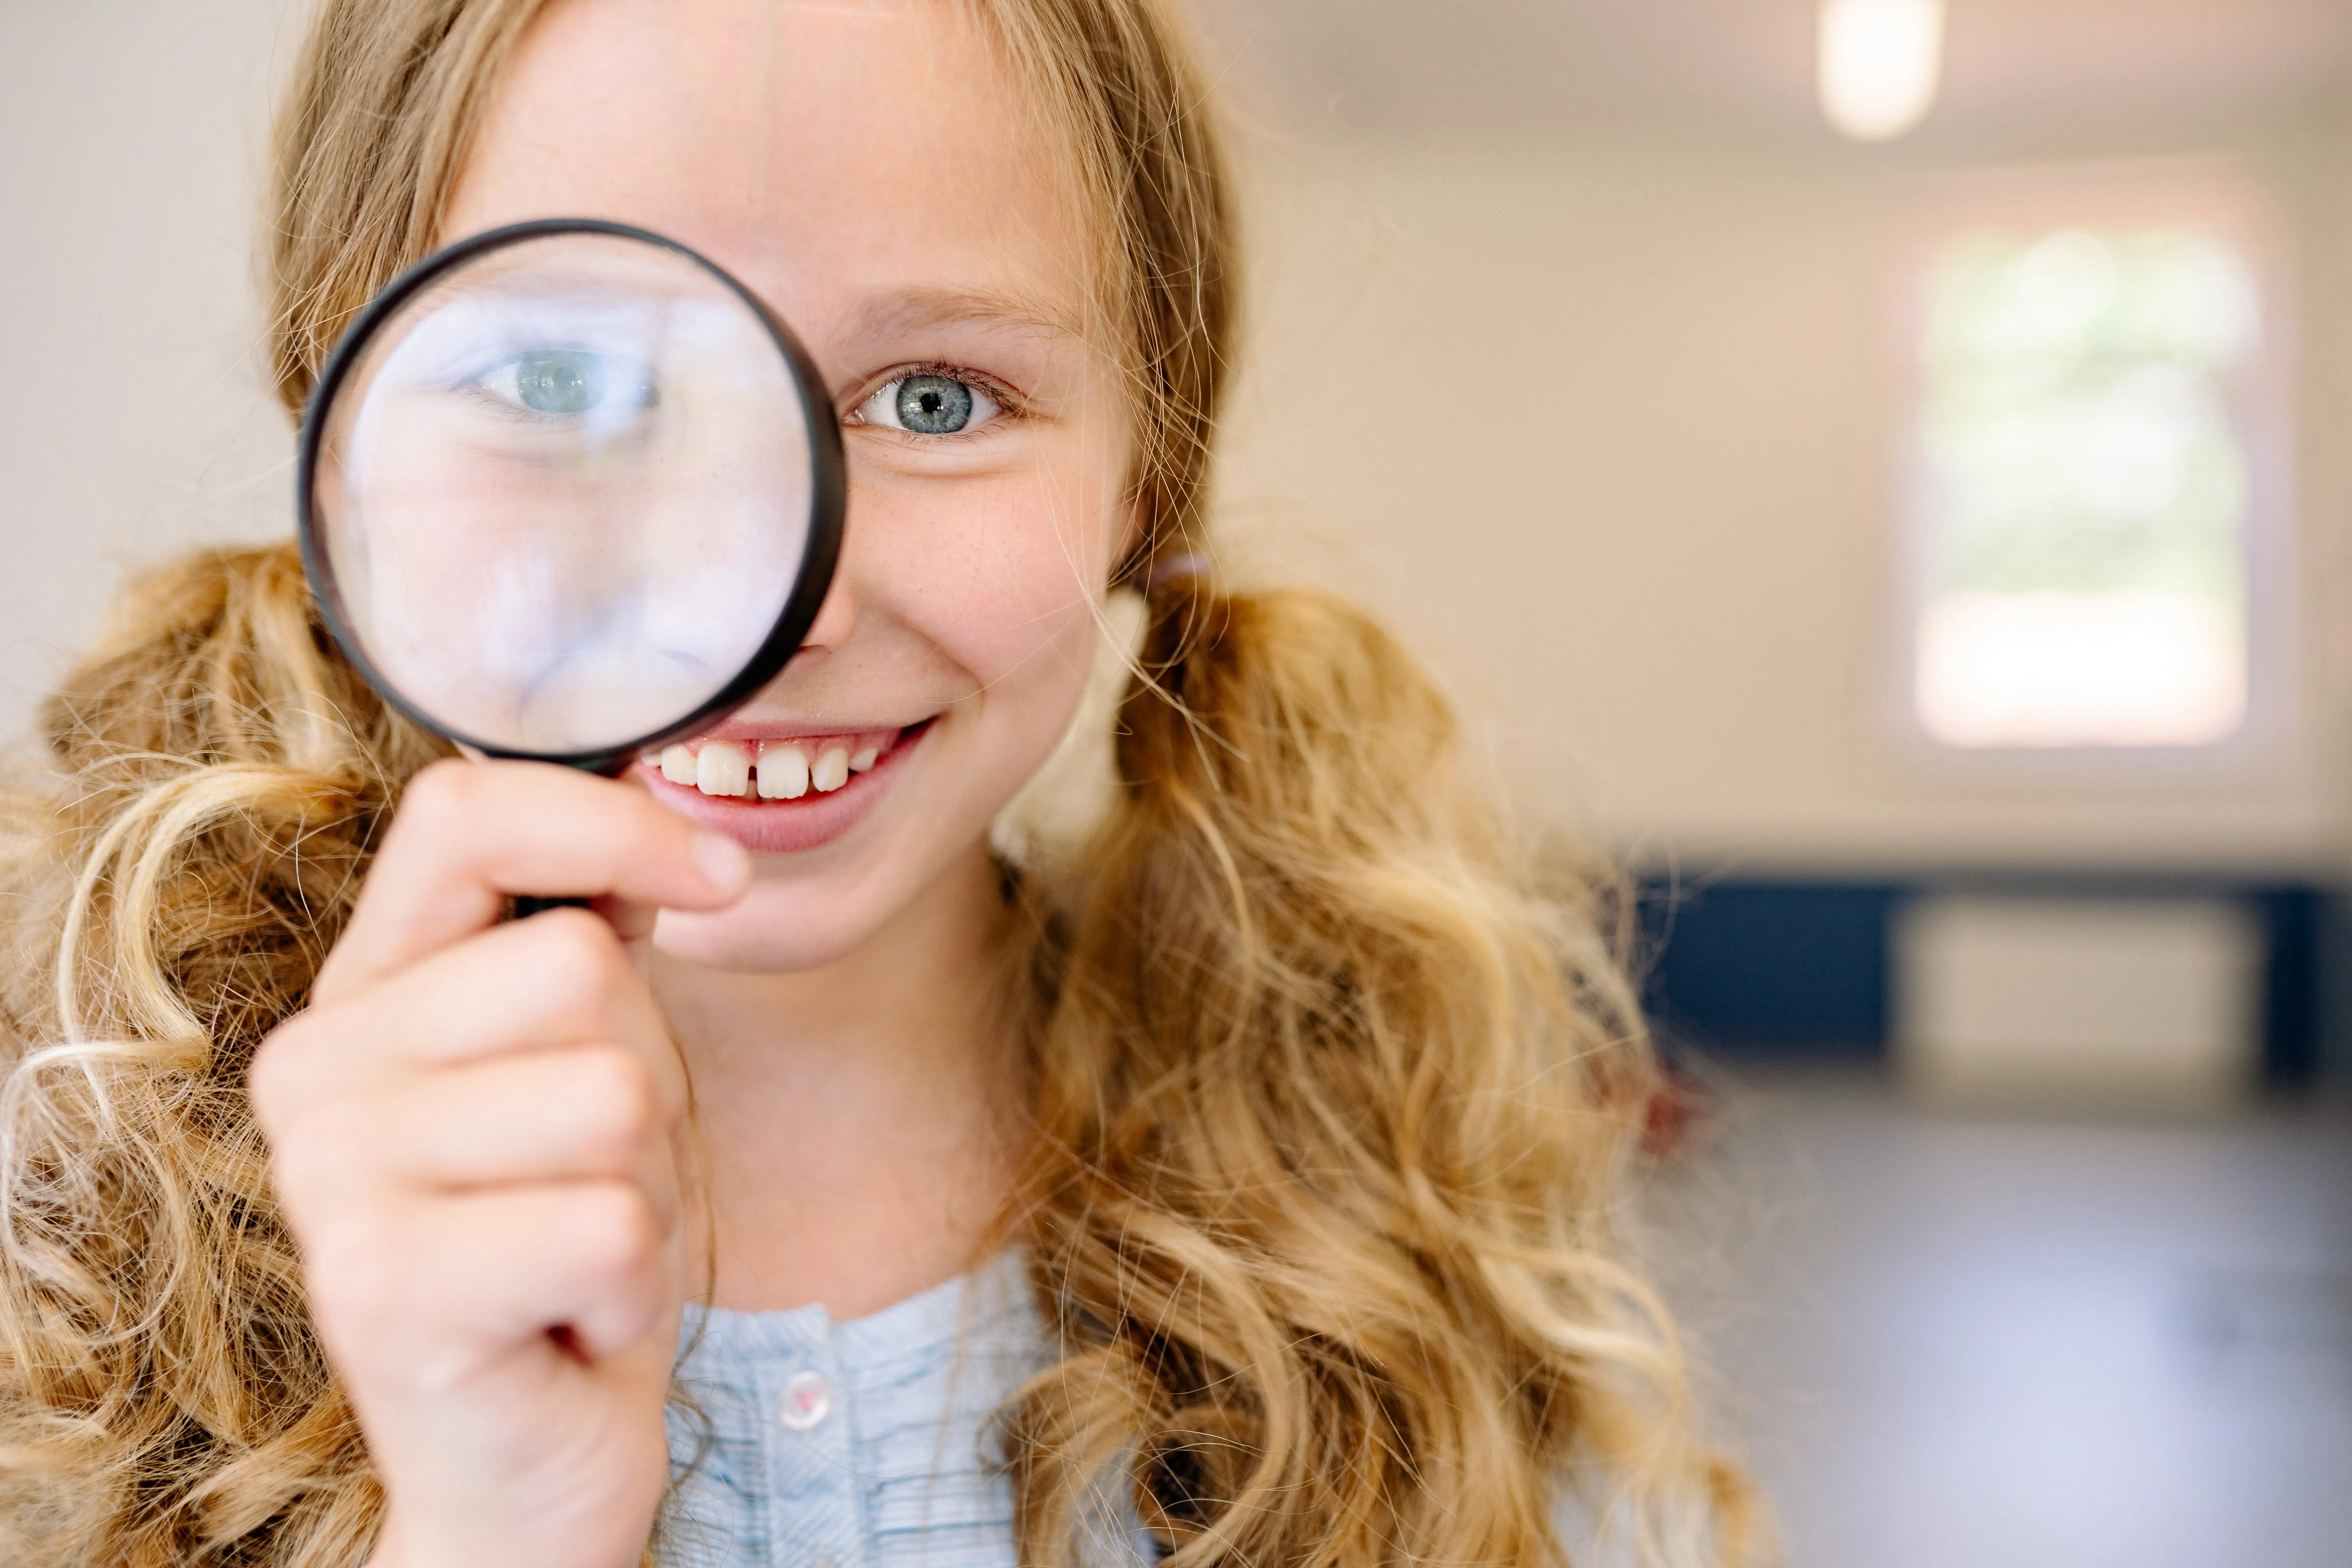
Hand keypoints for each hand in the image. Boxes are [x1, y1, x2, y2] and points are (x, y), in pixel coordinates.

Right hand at [249, 759, 748, 1567]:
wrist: (524, 1466)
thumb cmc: (566, 1249)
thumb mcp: (582, 1067)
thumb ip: (586, 939)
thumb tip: (668, 827)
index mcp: (360, 997)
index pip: (463, 815)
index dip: (612, 823)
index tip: (719, 879)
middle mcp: (316, 1072)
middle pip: (580, 968)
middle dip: (646, 1078)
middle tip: (589, 1180)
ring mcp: (335, 1181)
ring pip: (612, 1092)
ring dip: (643, 1186)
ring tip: (577, 1251)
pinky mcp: (385, 1288)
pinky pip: (612, 1223)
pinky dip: (634, 1285)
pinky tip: (572, 1324)